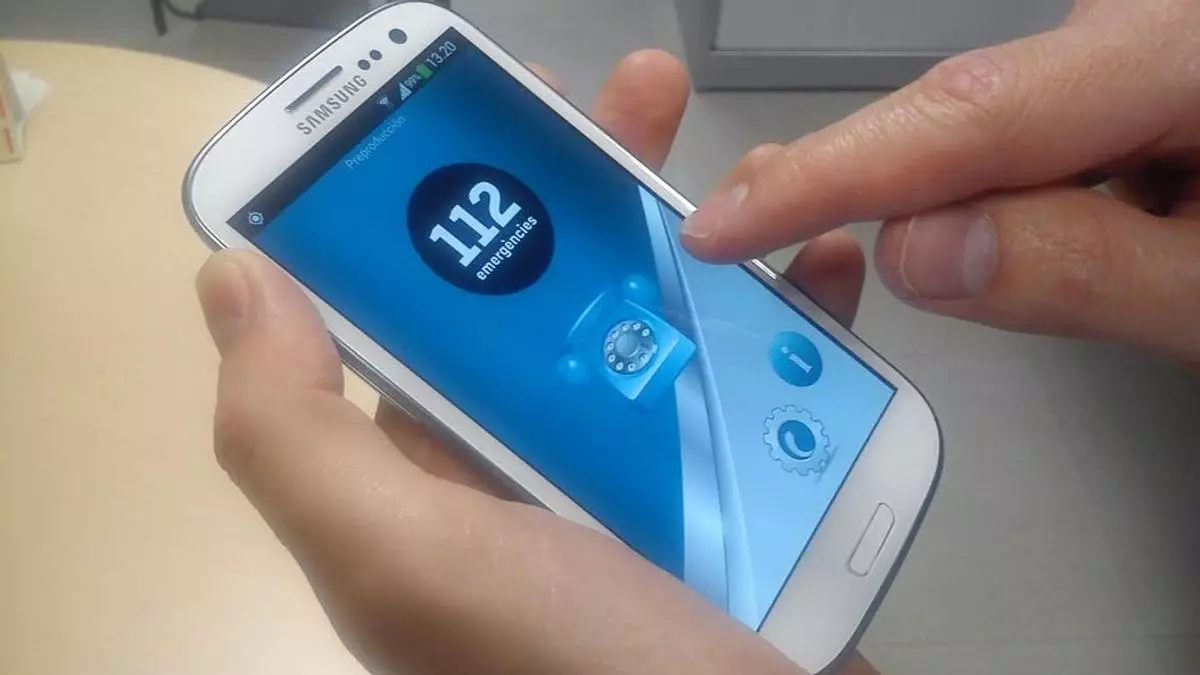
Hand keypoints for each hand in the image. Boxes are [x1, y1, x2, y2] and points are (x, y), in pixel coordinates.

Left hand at [196, 51, 875, 674]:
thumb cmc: (580, 673)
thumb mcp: (408, 562)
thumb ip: (296, 437)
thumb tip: (231, 283)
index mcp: (432, 490)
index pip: (411, 322)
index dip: (434, 210)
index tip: (483, 122)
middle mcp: (531, 484)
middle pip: (550, 304)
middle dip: (590, 192)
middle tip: (639, 102)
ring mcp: (646, 491)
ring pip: (663, 328)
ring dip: (704, 240)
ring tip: (752, 173)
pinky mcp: (747, 502)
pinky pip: (763, 388)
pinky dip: (797, 323)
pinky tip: (824, 270)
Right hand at [682, 0, 1199, 364]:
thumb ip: (1086, 269)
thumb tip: (928, 248)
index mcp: (1195, 54)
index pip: (978, 110)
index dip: (837, 170)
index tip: (731, 218)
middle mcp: (1163, 31)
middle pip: (978, 111)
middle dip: (885, 193)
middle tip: (775, 244)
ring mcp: (1150, 50)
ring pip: (1007, 132)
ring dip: (983, 211)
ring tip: (1059, 275)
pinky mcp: (1144, 81)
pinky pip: (1046, 137)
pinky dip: (1026, 200)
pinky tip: (1075, 244)